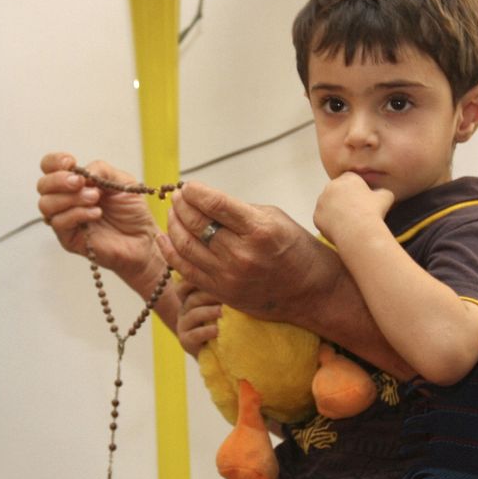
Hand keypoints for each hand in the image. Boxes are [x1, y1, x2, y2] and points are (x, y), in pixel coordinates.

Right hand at [35, 152, 163, 287]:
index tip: (70, 162)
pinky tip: (96, 213)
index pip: (49, 167)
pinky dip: (77, 213)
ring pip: (47, 204)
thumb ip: (100, 170)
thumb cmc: (132, 211)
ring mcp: (66, 219)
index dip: (54, 162)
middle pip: (43, 186)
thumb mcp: (121, 181)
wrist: (143, 238)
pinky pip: (59, 223)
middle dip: (59, 180)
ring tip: (95, 198)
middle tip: (80, 182)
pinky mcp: (68, 238)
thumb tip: (79, 172)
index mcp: (75, 183)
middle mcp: (65, 200)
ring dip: (70, 198)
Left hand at [158, 180, 343, 322]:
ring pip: (186, 246)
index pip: (214, 204)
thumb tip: (205, 201)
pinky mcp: (222, 292)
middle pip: (196, 224)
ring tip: (172, 214)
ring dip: (173, 226)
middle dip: (181, 206)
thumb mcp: (274, 218)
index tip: (188, 186)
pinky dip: (170, 252)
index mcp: (258, 229)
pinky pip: (186, 270)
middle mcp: (242, 254)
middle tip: (178, 198)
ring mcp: (230, 276)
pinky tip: (164, 238)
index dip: (195, 192)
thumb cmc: (296, 250)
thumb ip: (238, 210)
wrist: (313, 291)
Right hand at [175, 278, 221, 356]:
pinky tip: (218, 330)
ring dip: (209, 312)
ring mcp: (183, 324)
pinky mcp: (185, 340)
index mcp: (190, 296)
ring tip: (223, 312)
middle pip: (192, 298)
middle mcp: (184, 308)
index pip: (186, 284)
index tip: (213, 277)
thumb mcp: (223, 303)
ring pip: (194, 314)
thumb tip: (237, 276)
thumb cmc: (225, 320)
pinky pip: (194, 334)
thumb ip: (222, 291)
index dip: (195, 280)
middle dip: (209, 295)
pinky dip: (206, 331)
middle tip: (226, 292)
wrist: (220, 348)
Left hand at [313, 172, 394, 244]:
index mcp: (347, 178)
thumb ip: (382, 191)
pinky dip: (330, 223)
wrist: (358, 230)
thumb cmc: (373, 212)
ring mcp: (321, 201)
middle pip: (337, 192)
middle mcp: (331, 186)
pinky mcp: (316, 215)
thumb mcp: (386, 197)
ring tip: (348, 222)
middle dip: (343, 200)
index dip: (356, 191)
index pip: (350, 180)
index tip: (362, 201)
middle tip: (354, 212)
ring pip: (328, 205)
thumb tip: (382, 193)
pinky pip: (323, 219)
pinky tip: (341, 230)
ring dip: (335, 211)